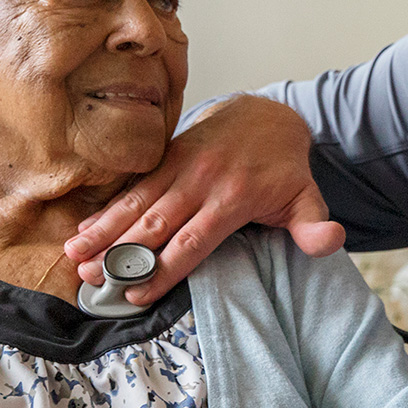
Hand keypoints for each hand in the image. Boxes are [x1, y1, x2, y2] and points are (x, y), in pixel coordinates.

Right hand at [64, 95, 345, 303]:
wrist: (267, 114)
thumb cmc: (284, 168)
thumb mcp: (306, 197)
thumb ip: (314, 225)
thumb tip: (331, 241)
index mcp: (234, 197)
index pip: (195, 240)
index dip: (165, 268)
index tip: (137, 293)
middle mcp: (202, 180)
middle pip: (156, 222)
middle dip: (121, 252)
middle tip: (90, 276)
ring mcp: (180, 166)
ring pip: (137, 203)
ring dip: (105, 229)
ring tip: (76, 254)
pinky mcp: (166, 156)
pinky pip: (134, 185)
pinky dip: (108, 207)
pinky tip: (83, 228)